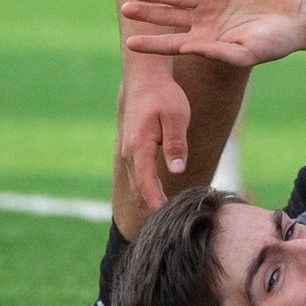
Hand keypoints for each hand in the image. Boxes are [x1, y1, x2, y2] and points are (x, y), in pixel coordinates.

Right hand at [117, 65, 189, 211]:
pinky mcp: (133, 149)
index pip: (145, 182)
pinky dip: (147, 188)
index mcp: (139, 147)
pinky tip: (159, 197)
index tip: (163, 216)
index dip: (154, 201)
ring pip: (138, 182)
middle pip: (139, 188)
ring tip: (165, 217)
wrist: (145, 80)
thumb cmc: (164, 97)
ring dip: (148, 199)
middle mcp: (129, 152)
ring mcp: (129, 151)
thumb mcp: (176, 117)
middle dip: (151, 206)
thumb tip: (176, 170)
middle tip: (167, 225)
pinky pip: (139, 174)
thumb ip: (176, 144)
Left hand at [122, 0, 304, 68]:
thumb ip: (217, 52)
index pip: (172, 43)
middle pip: (169, 17)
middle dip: (147, 14)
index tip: (130, 43)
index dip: (151, 43)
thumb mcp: (247, 54)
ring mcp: (214, 0)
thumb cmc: (275, 43)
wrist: (297, 19)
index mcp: (207, 40)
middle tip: (125, 10)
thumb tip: (186, 49)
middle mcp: (205, 20)